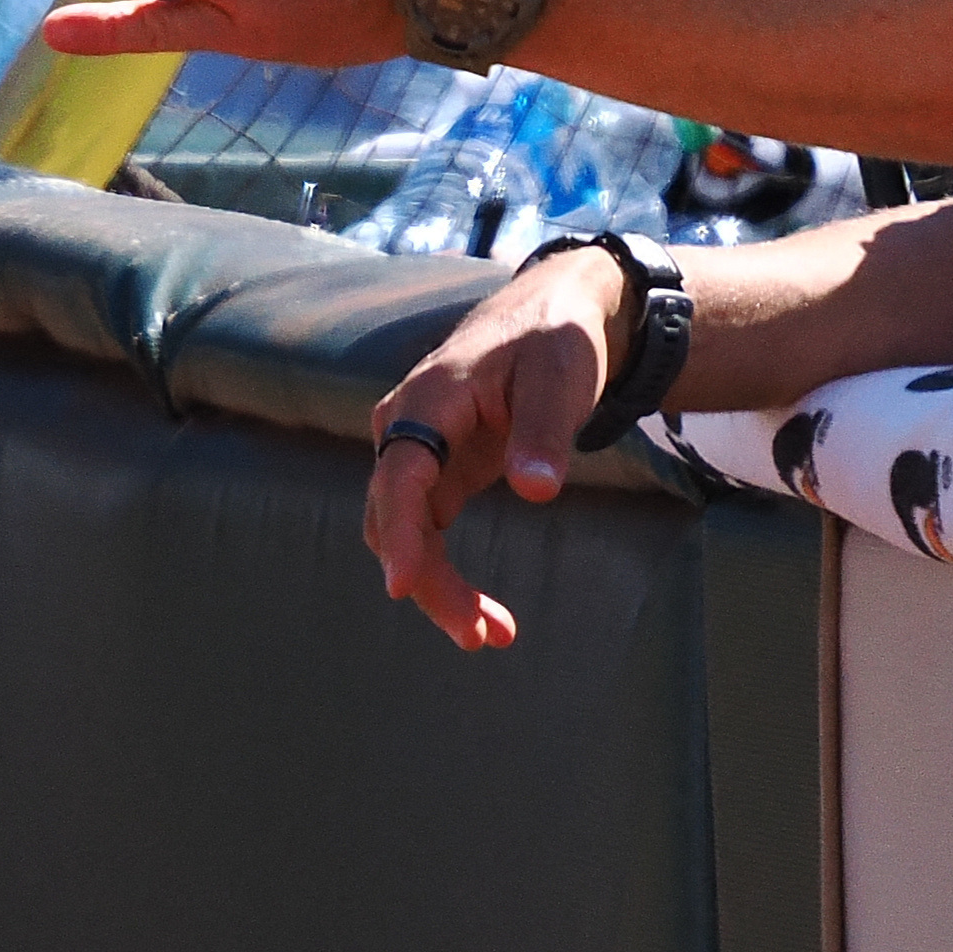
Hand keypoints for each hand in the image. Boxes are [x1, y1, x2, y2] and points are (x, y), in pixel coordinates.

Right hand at [363, 245, 634, 650]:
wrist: (549, 315)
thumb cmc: (554, 341)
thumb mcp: (561, 377)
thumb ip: (546, 432)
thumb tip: (536, 491)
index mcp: (428, 400)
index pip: (399, 473)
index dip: (398, 531)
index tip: (401, 584)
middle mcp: (405, 428)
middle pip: (392, 515)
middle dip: (426, 579)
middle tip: (484, 636)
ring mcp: (417, 452)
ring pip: (402, 531)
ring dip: (435, 585)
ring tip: (492, 636)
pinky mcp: (438, 472)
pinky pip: (424, 531)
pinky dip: (444, 573)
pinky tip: (484, 613)